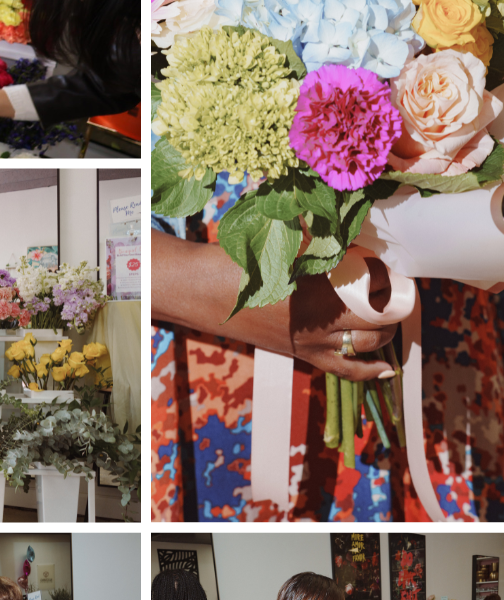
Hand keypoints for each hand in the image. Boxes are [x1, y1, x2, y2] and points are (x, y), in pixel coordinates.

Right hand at [152, 233, 398, 381]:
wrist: (204, 290)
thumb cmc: (241, 262)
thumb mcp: (285, 242)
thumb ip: (319, 239)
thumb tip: (348, 228)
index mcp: (321, 289)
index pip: (375, 282)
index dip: (389, 274)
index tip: (389, 266)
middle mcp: (323, 320)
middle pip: (379, 316)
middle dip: (394, 303)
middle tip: (396, 290)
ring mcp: (312, 341)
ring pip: (367, 344)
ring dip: (386, 332)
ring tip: (391, 319)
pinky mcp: (301, 354)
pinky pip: (344, 369)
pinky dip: (369, 371)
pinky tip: (387, 369)